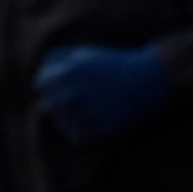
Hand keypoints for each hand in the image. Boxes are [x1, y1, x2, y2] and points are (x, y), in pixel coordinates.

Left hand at [33, 44, 171, 144]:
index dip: (43, 87)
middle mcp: (78, 91)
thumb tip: (46, 79)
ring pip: (62, 123)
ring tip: (70, 118)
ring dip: (64, 121)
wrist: (151, 78)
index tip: (47, 90)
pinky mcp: (104, 126)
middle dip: (52, 105)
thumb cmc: (119, 64)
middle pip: (50, 106)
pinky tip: (81, 128)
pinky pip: (78, 136)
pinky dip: (76, 133)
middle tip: (58, 105)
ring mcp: (91, 110)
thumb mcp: (89, 55)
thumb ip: (66, 65)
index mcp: (73, 71)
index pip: (42, 84)